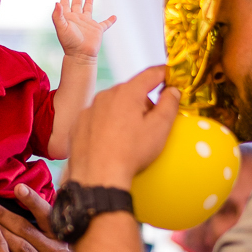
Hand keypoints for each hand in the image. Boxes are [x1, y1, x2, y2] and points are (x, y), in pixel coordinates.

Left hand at [0, 185, 67, 251]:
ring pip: (18, 246)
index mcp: (59, 232)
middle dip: (1, 214)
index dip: (32, 200)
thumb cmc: (52, 250)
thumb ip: (40, 216)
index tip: (18, 188)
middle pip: (25, 228)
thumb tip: (20, 190)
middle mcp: (54, 247)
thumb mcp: (51, 232)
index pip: (45, 214)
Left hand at [53, 0, 114, 58]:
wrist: (80, 55)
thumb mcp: (61, 27)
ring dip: (89, 1)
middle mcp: (78, 19)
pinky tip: (114, 17)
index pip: (65, 4)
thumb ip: (57, 15)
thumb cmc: (69, 43)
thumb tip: (57, 2)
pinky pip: (105, 24)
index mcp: (68, 18)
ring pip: (89, 9)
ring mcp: (88, 24)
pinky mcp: (97, 30)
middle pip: (77, 3)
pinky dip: (110, 20)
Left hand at [67, 65, 180, 189]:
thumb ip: (169, 104)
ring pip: (113, 103)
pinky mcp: (78, 124)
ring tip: (130, 136)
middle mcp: (105, 95)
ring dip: (125, 112)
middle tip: (152, 121)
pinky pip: (98, 117)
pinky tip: (112, 141)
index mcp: (127, 92)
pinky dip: (107, 123)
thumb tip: (172, 90)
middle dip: (144, 100)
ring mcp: (89, 109)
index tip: (172, 75)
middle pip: (131, 90)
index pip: (151, 74)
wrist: (97, 178)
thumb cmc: (131, 153)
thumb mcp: (159, 129)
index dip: (165, 73)